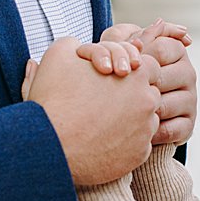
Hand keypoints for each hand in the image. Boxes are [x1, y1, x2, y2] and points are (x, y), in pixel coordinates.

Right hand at [22, 36, 159, 185]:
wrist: (50, 146)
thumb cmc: (54, 99)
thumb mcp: (59, 56)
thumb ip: (75, 44)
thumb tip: (78, 47)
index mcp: (138, 73)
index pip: (147, 65)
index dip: (128, 70)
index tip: (110, 76)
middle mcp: (149, 102)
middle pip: (148, 94)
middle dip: (130, 96)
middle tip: (102, 101)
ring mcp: (146, 131)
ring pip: (144, 121)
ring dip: (128, 120)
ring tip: (98, 123)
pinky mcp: (138, 156)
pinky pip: (137, 146)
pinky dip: (122, 143)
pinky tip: (100, 141)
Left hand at [102, 19, 195, 144]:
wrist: (121, 112)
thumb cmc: (118, 74)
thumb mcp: (117, 50)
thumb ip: (128, 35)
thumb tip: (156, 24)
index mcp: (176, 50)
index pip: (159, 48)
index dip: (133, 60)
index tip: (117, 70)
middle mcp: (188, 73)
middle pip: (160, 78)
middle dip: (134, 88)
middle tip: (115, 94)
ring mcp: (191, 99)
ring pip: (163, 105)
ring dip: (139, 111)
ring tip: (122, 112)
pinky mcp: (188, 125)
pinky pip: (169, 130)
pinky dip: (149, 132)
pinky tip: (135, 130)